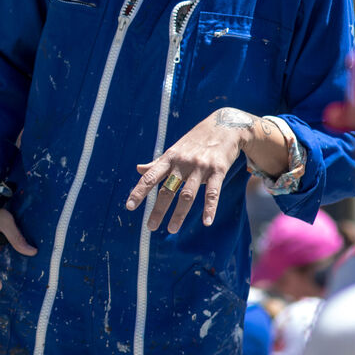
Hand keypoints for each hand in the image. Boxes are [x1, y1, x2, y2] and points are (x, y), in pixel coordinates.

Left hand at [125, 108, 272, 232]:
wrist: (224, 125)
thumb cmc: (196, 140)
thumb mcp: (175, 149)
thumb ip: (158, 162)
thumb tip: (139, 169)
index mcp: (170, 158)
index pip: (151, 177)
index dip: (139, 192)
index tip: (129, 206)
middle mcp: (183, 162)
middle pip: (168, 189)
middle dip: (158, 209)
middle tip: (151, 227)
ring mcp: (200, 167)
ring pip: (187, 194)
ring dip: (179, 213)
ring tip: (172, 229)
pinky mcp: (218, 170)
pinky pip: (212, 192)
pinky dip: (209, 208)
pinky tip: (207, 222)